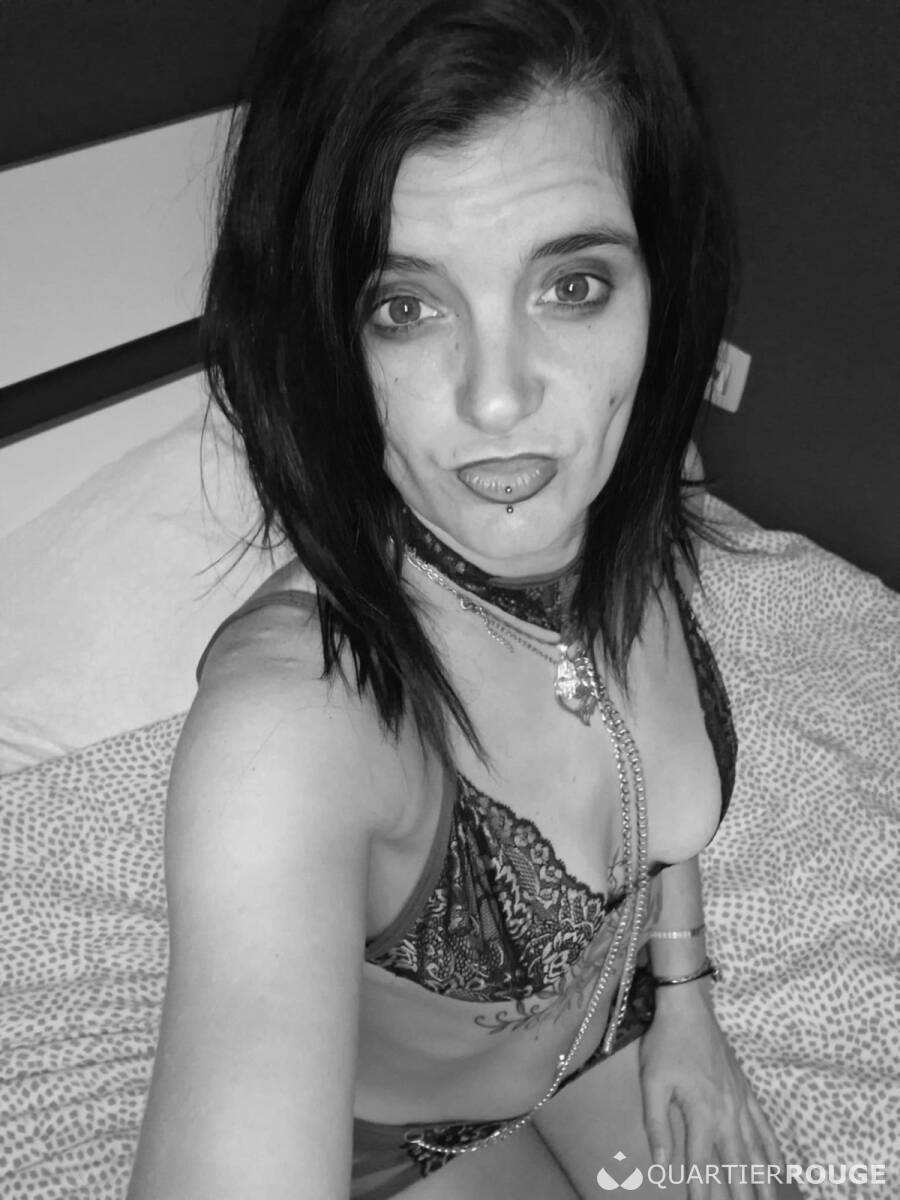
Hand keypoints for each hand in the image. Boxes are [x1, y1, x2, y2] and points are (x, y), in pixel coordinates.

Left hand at [638, 982, 783, 1199]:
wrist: (689, 1010)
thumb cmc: (665, 1046)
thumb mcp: (652, 1084)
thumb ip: (657, 1127)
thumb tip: (660, 1166)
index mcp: (700, 1113)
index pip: (700, 1163)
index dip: (702, 1191)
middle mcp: (726, 1113)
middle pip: (737, 1163)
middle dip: (743, 1193)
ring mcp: (740, 1103)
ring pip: (756, 1149)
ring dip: (763, 1178)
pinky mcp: (746, 1092)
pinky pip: (764, 1126)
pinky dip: (773, 1149)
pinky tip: (779, 1166)